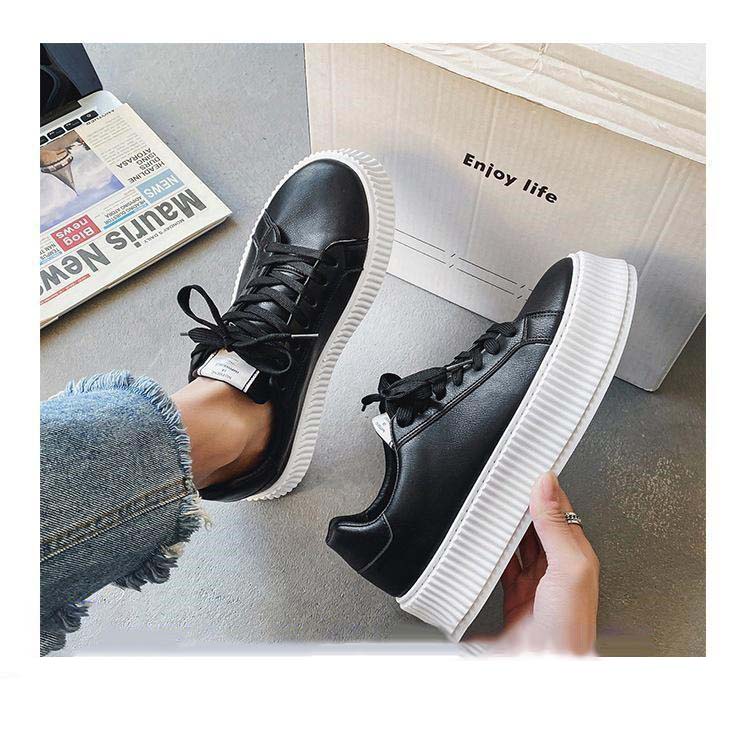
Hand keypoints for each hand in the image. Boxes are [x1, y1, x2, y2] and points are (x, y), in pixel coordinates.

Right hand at [490, 471, 599, 653]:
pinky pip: (501, 564)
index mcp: (576, 554)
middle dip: (522, 503)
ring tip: (494, 504)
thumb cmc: (569, 629)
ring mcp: (534, 581)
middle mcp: (556, 565)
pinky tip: (486, 541)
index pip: (560, 509)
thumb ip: (556, 526)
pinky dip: (492, 550)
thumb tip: (547, 486)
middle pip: (536, 523)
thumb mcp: (568, 567)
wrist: (546, 666)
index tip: (529, 467)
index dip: (545, 487)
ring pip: (518, 541)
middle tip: (505, 482)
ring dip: (506, 525)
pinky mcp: (514, 595)